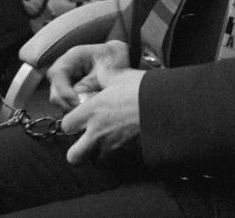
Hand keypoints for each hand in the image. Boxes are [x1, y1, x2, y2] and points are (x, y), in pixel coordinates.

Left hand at [54, 45, 143, 164]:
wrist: (169, 107)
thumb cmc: (144, 89)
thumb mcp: (121, 77)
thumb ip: (104, 78)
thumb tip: (100, 71)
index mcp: (92, 112)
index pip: (66, 125)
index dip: (72, 123)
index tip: (80, 119)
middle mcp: (98, 134)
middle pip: (73, 156)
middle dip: (78, 151)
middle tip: (88, 141)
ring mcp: (113, 149)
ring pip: (96, 162)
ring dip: (100, 154)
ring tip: (111, 142)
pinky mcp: (129, 159)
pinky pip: (117, 164)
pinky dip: (119, 158)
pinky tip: (128, 146)